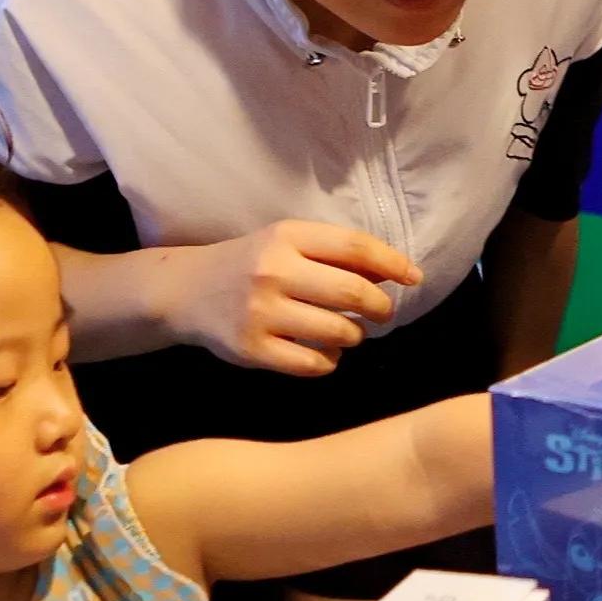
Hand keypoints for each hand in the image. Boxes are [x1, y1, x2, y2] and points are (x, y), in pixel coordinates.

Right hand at [168, 222, 424, 376]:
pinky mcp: (251, 350)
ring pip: (338, 332)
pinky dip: (330, 360)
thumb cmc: (251, 264)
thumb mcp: (288, 244)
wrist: (186, 291)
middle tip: (382, 313)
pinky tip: (325, 351)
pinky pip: (313, 363)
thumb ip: (336, 254)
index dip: (393, 263)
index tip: (414, 278)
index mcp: (286, 237)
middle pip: (352, 292)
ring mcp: (260, 312)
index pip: (354, 247)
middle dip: (380, 307)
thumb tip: (396, 271)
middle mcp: (273, 271)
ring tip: (350, 331)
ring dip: (355, 335)